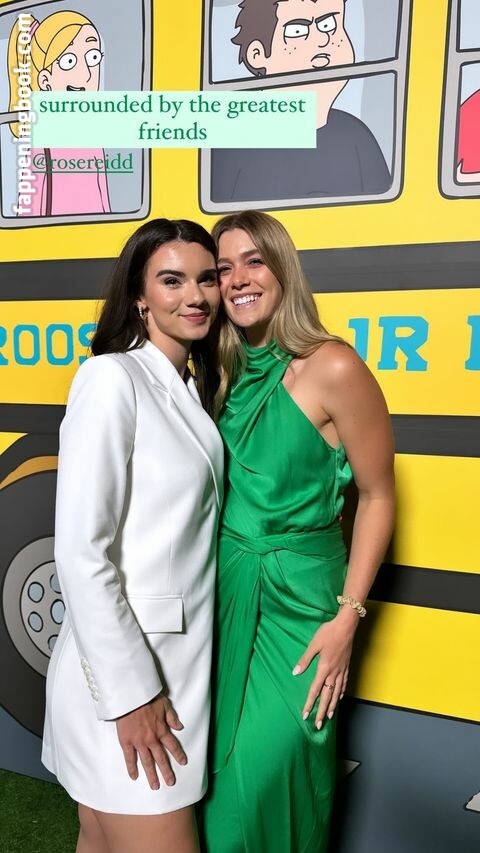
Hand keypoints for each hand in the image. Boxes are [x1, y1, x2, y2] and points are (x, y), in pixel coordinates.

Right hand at [116, 694, 186, 789]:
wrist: (130, 696)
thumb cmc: (147, 698)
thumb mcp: (165, 704)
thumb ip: (172, 717)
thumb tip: (180, 727)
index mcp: (162, 730)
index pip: (172, 745)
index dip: (178, 754)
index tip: (183, 762)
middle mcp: (152, 739)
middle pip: (161, 758)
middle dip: (166, 771)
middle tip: (171, 782)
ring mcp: (139, 742)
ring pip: (147, 762)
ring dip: (151, 774)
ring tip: (155, 786)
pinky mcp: (126, 742)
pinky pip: (129, 758)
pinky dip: (131, 768)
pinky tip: (134, 777)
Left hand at [293, 611, 356, 728]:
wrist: (346, 626)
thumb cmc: (329, 633)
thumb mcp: (314, 645)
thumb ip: (305, 660)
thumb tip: (295, 672)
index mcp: (324, 668)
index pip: (315, 690)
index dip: (310, 703)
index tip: (305, 715)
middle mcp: (334, 672)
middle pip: (327, 696)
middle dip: (322, 711)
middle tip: (318, 724)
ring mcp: (342, 670)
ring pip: (337, 692)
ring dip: (332, 705)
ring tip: (329, 716)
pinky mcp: (347, 666)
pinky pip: (344, 683)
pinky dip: (341, 692)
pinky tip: (340, 697)